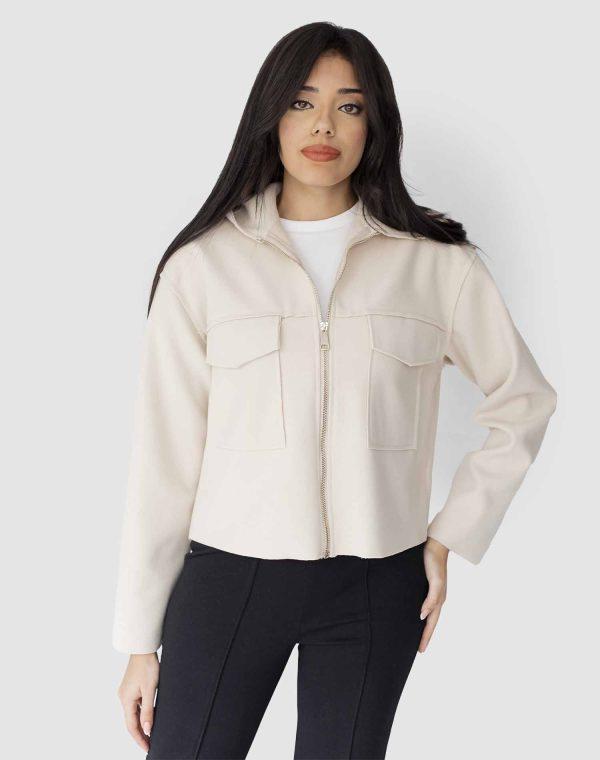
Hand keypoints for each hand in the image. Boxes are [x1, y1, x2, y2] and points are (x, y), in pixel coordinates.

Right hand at [117, 652, 158, 751]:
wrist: (143, 648)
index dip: (140, 738)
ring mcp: (127, 692)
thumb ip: (148, 710)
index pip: (131, 726)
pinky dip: (142, 712)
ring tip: (152, 732)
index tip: (148, 748)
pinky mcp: (131, 687)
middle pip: (131, 721)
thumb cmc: (147, 666)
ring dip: (142, 723)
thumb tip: (147, 729)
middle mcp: (123, 697)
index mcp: (126, 700)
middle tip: (151, 744)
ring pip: (134, 713)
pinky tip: (151, 715)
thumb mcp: (151, 689)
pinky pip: (136, 704)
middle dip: (140, 733)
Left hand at [418, 537, 447, 652]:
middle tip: (418, 649)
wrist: (434, 544)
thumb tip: (423, 616)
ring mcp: (430, 591)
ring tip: (413, 635)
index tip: (420, 651)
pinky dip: (418, 612)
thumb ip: (431, 599)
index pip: (431, 623)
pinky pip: (420, 603)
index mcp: (438, 599)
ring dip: (422, 625)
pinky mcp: (423, 584)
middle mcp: (435, 598)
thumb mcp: (435, 581)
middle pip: (429, 621)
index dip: (426, 637)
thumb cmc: (434, 562)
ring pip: (426, 613)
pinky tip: (411, 613)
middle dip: (424, 635)